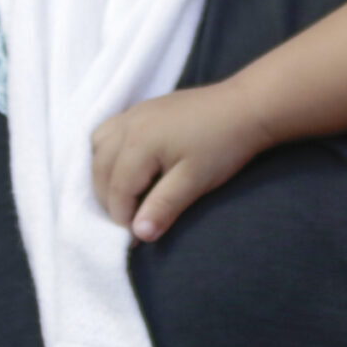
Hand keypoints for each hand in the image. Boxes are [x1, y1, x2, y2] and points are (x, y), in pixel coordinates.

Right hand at [90, 82, 271, 240]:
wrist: (247, 107)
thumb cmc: (224, 145)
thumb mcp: (195, 181)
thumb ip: (163, 207)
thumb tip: (139, 235)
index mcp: (139, 142)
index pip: (117, 189)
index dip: (122, 218)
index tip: (134, 240)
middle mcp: (129, 123)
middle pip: (101, 169)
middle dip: (109, 200)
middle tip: (128, 223)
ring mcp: (135, 112)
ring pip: (99, 148)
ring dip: (104, 175)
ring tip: (124, 198)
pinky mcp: (144, 108)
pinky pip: (109, 131)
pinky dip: (108, 153)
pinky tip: (125, 168)